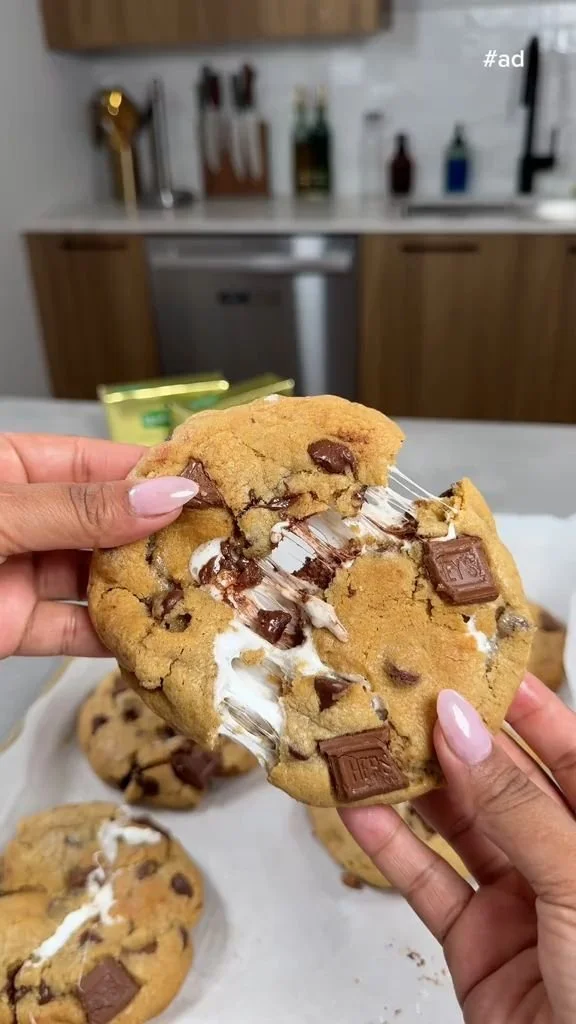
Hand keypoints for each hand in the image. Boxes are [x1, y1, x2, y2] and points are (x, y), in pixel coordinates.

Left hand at [0, 433, 197, 657]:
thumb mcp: (1, 513)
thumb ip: (80, 509)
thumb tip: (166, 497)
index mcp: (10, 469)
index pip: (91, 463)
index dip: (148, 473)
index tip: (207, 484)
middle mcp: (24, 519)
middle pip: (102, 523)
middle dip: (158, 534)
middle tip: (221, 542)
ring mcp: (19, 574)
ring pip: (94, 579)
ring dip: (144, 587)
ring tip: (203, 589)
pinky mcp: (14, 629)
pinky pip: (72, 630)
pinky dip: (112, 635)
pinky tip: (157, 633)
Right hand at [342, 672, 575, 1023]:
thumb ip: (517, 804)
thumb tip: (464, 727)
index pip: (568, 750)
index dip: (523, 704)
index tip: (474, 662)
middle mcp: (565, 857)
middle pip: (503, 781)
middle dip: (455, 737)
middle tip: (407, 691)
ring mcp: (521, 900)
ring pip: (459, 826)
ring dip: (414, 785)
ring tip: (371, 739)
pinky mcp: (477, 943)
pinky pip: (429, 884)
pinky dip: (392, 848)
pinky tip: (361, 811)